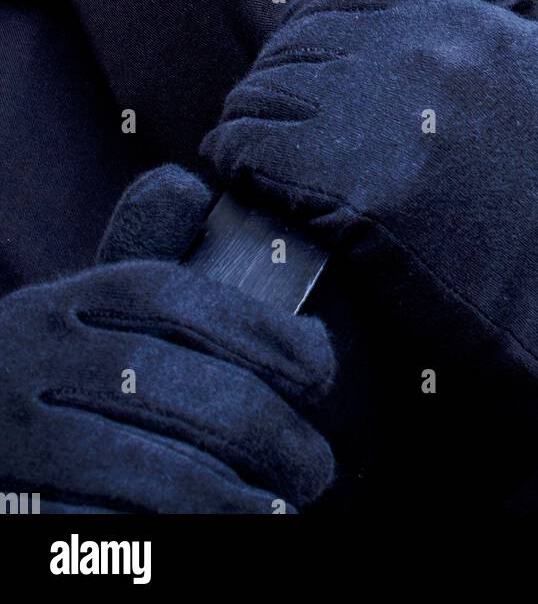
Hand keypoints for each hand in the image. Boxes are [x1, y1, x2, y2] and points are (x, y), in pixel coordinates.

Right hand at [0, 165, 333, 512]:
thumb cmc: (51, 383)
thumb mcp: (80, 314)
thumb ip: (140, 255)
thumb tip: (195, 185)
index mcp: (60, 304)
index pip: (167, 295)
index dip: (255, 327)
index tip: (321, 366)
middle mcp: (26, 358)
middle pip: (163, 380)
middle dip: (258, 424)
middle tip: (316, 465)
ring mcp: (12, 439)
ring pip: (139, 463)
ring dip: (225, 491)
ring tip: (283, 510)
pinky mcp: (13, 511)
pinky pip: (100, 529)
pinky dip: (168, 536)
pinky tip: (219, 537)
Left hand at [203, 0, 537, 426]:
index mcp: (442, 9)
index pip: (330, 4)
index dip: (303, 39)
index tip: (296, 73)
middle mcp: (406, 50)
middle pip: (290, 48)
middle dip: (271, 81)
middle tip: (263, 116)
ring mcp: (374, 117)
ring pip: (262, 95)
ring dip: (245, 119)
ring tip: (245, 145)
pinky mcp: (346, 187)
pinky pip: (251, 150)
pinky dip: (232, 158)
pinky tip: (237, 172)